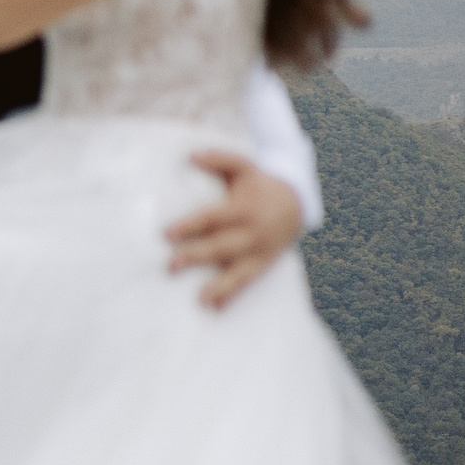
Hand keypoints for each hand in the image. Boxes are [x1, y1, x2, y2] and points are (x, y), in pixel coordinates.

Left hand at [167, 152, 303, 307]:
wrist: (296, 203)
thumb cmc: (259, 184)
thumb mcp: (243, 166)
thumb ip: (218, 159)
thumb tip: (190, 156)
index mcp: (243, 209)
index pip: (213, 218)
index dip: (191, 225)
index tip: (168, 234)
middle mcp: (252, 232)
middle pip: (222, 246)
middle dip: (196, 256)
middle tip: (170, 265)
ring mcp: (260, 251)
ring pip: (238, 271)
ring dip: (219, 286)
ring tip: (199, 300)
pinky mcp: (263, 264)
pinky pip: (248, 281)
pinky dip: (233, 295)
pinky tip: (216, 309)